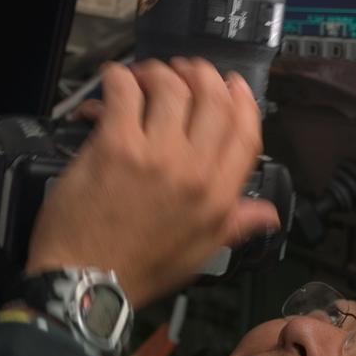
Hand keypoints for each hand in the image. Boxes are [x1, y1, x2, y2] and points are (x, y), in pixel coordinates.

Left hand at [24, 57, 279, 306]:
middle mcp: (195, 171)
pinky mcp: (115, 145)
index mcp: (219, 197)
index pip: (246, 131)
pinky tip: (113, 81)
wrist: (87, 282)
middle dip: (199, 75)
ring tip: (143, 77)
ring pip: (170, 87)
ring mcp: (156, 155)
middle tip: (181, 72)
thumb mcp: (200, 254)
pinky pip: (124, 91)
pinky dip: (118, 78)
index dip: (241, 99)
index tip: (231, 84)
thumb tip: (268, 213)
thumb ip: (234, 224)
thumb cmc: (139, 270)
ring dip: (157, 72)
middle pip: (211, 98)